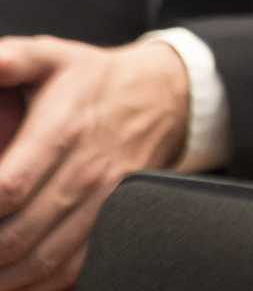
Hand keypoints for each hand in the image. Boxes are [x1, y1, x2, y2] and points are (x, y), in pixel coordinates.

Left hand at [0, 37, 189, 290]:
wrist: (165, 96)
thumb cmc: (96, 81)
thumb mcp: (52, 56)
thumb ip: (10, 59)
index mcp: (64, 129)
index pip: (10, 186)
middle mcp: (85, 170)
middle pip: (19, 233)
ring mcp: (103, 200)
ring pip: (44, 259)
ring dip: (4, 276)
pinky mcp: (113, 220)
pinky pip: (75, 267)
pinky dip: (39, 284)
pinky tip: (14, 281)